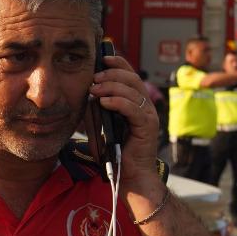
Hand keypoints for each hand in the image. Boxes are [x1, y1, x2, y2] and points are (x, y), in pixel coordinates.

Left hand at [91, 54, 163, 196]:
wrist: (129, 176)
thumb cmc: (116, 154)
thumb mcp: (101, 127)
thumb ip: (96, 112)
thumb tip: (87, 96)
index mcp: (137, 104)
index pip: (131, 75)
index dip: (118, 64)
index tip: (103, 59)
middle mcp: (146, 107)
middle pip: (132, 79)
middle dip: (111, 74)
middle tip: (94, 78)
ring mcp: (148, 116)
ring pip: (132, 91)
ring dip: (111, 87)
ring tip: (94, 90)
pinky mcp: (147, 126)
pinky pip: (133, 108)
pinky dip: (118, 102)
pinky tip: (104, 102)